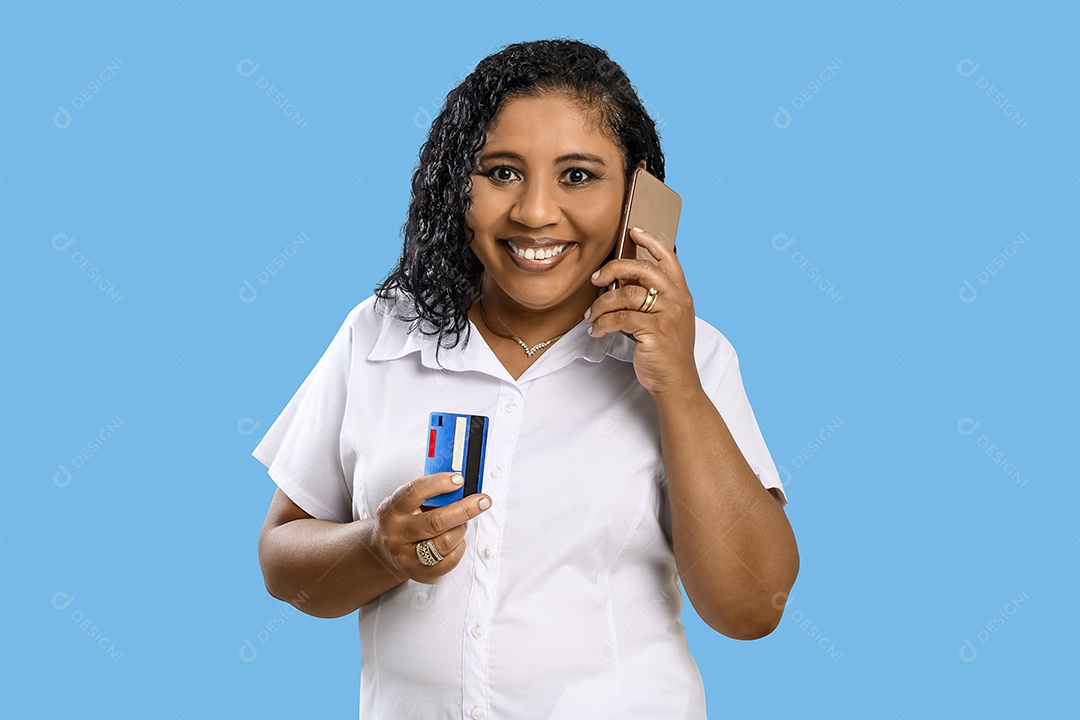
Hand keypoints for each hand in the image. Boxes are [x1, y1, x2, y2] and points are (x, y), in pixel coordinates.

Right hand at [373, 472, 491, 583]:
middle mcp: (396, 534)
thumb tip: (461, 484)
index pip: (415, 492)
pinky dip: (459, 547)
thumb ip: (430, 493)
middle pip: (436, 521)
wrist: (385, 552)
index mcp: (392, 510)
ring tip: (460, 523)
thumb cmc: (403, 520)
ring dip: (461, 529)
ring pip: (447, 541)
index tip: (459, 480)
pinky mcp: (419, 574)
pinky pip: (451, 560)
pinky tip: (455, 540)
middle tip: (483, 501)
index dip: (439, 484)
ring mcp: (406, 557)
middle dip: (465, 509)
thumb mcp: (407, 502)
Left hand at [586, 227, 701, 398]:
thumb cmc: (667, 352)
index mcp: (681, 294)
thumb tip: (620, 283)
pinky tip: (596, 330)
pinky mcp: (654, 331)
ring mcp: (668, 315)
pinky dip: (602, 323)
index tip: (634, 232)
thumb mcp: (668, 320)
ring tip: (591, 315)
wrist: (676, 382)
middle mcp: (678, 300)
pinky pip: (619, 318)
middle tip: (596, 278)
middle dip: (614, 269)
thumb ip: (654, 300)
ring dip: (601, 304)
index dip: (651, 242)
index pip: (669, 259)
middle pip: (642, 270)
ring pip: (625, 295)